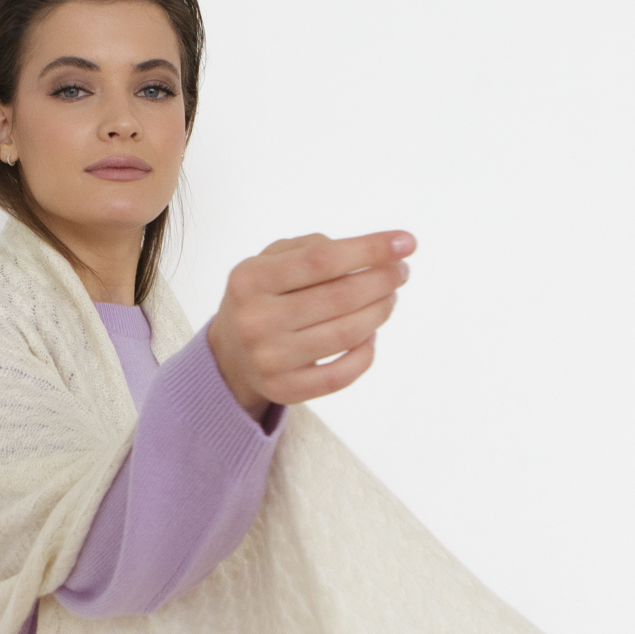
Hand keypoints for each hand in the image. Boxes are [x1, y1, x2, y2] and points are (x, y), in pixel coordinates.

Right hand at [206, 230, 416, 416]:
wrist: (229, 353)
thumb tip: (371, 255)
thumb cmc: (262, 296)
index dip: (369, 250)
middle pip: (340, 297)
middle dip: (382, 280)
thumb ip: (313, 247)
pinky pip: (341, 375)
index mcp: (250, 279)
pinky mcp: (284, 390)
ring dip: (379, 312)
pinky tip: (370, 334)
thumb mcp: (270, 260)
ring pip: (346, 335)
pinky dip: (366, 353)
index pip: (322, 260)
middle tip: (400, 272)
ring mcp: (269, 360)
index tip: (405, 242)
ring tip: (389, 298)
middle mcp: (256, 321)